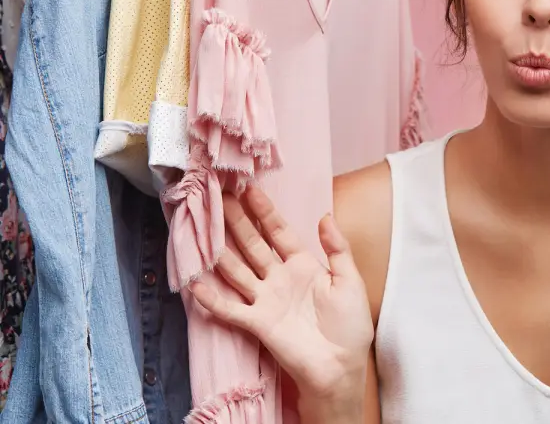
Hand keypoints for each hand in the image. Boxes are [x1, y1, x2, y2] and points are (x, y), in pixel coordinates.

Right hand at [191, 187, 374, 410]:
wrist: (341, 366)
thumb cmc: (350, 325)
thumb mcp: (350, 281)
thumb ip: (337, 249)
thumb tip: (325, 216)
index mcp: (303, 265)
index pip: (279, 232)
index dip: (265, 211)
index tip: (249, 189)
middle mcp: (279, 278)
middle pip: (253, 245)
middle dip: (237, 221)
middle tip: (219, 197)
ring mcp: (266, 299)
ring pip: (237, 270)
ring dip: (219, 251)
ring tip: (200, 229)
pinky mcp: (257, 323)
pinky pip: (230, 308)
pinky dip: (211, 297)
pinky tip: (194, 283)